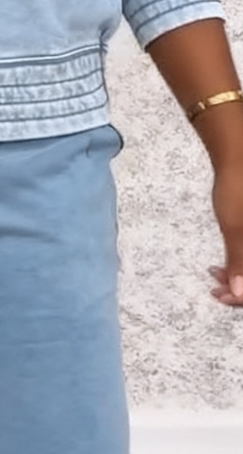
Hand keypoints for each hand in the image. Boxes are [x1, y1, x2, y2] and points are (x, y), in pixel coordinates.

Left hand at [209, 164, 242, 305]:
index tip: (223, 297)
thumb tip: (239, 294)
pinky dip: (241, 262)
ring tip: (215, 275)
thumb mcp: (236, 228)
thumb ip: (240, 262)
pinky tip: (222, 265)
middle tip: (215, 289)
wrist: (238, 156)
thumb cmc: (238, 188)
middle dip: (241, 287)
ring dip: (239, 275)